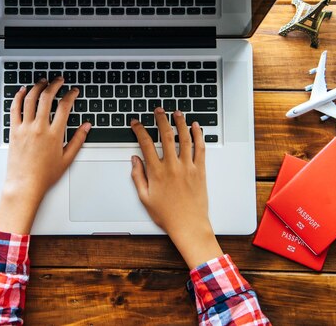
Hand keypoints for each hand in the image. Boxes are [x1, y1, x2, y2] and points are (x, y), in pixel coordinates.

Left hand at [0, 77, 90, 233]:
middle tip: (59, 80)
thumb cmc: (44, 175)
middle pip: (48, 98)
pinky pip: (15, 109)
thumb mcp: (67, 159)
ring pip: (31, 99)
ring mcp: (25, 128)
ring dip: (38, 87)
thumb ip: (78, 140)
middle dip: (55, 85)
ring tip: (43, 81)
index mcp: (54, 134)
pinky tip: (23, 90)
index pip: (65, 107)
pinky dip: (18, 97)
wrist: (24, 184)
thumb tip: (86, 127)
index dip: (71, 95)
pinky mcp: (14, 131)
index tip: (74, 91)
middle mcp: (39, 128)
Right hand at [130, 108, 222, 268]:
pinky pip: (200, 148)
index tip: (136, 123)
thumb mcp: (144, 197)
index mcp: (156, 172)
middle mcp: (172, 166)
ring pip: (184, 138)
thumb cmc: (166, 214)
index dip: (140, 130)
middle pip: (166, 135)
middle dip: (160, 119)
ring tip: (176, 112)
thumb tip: (134, 160)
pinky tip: (195, 127)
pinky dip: (198, 135)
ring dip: (180, 122)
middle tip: (158, 110)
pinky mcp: (200, 171)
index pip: (146, 144)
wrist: (188, 225)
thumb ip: (138, 176)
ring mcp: (187, 167)